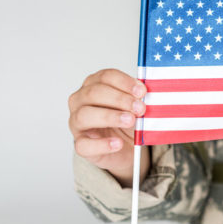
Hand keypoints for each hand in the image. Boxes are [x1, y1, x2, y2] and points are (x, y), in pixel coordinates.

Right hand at [68, 69, 149, 186]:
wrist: (123, 146)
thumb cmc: (126, 120)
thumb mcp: (134, 106)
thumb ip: (137, 99)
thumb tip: (145, 97)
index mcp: (94, 85)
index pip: (105, 76)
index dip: (124, 82)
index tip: (142, 91)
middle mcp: (81, 101)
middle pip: (93, 93)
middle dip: (120, 99)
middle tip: (139, 108)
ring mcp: (77, 122)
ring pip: (84, 115)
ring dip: (110, 117)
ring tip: (130, 121)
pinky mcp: (80, 143)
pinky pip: (83, 144)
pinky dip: (102, 144)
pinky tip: (117, 143)